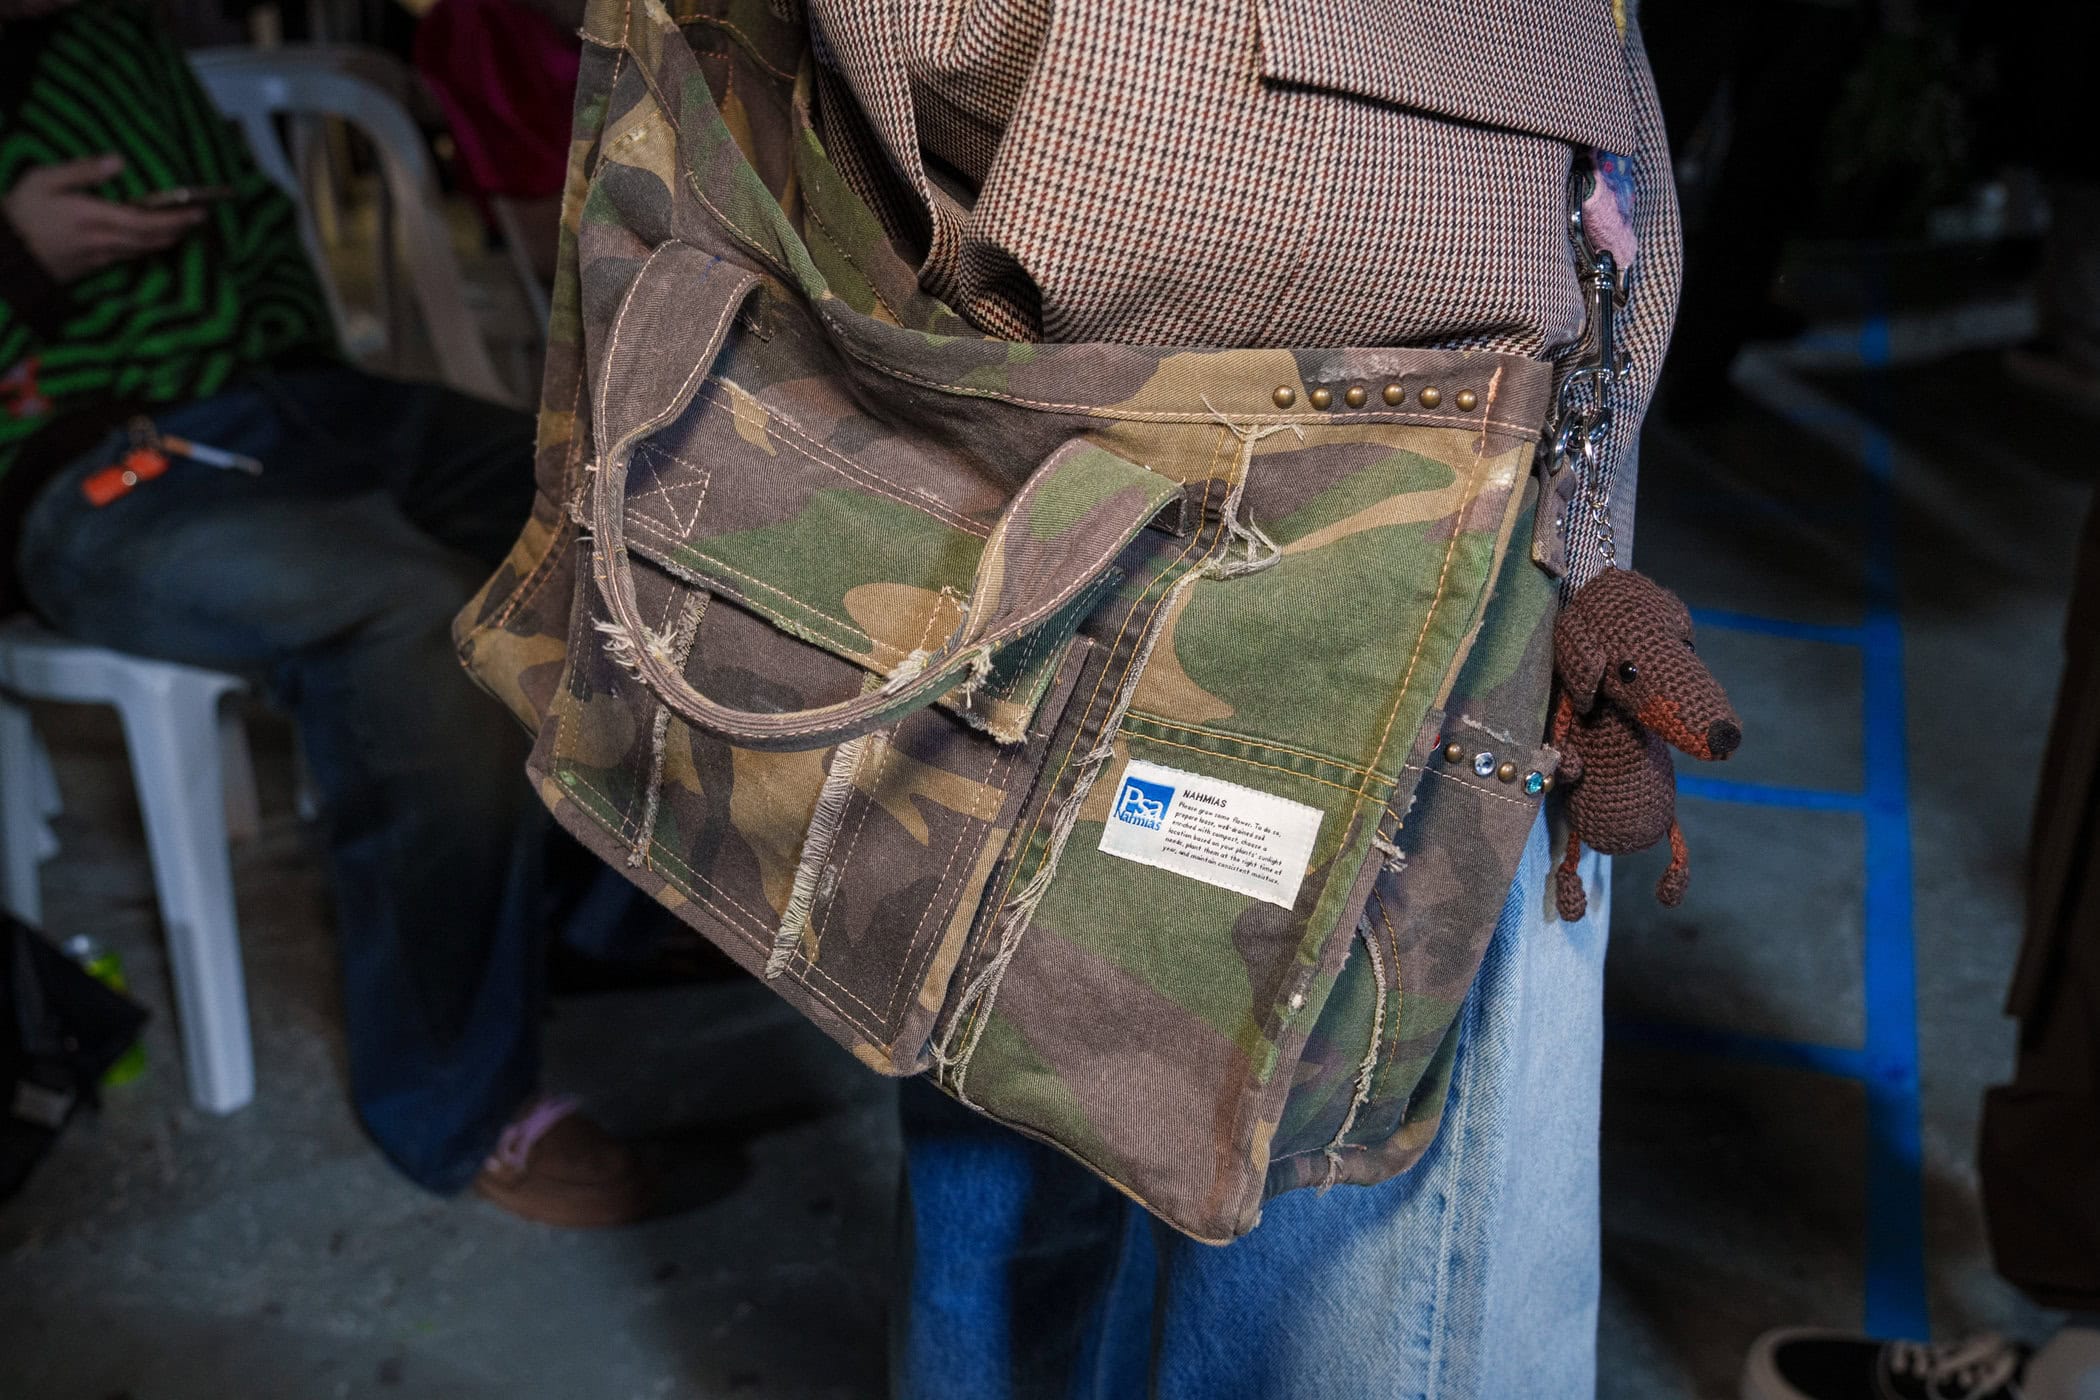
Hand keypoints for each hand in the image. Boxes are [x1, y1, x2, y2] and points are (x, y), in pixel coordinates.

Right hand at [3, 155, 205, 282]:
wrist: (4, 254)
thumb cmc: (21, 211)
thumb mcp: (43, 180)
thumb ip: (82, 170)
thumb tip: (118, 160)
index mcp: (93, 218)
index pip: (146, 222)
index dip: (176, 219)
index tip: (199, 211)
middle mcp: (103, 241)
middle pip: (152, 240)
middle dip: (179, 230)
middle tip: (199, 218)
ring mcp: (99, 258)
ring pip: (143, 251)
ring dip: (167, 240)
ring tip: (184, 227)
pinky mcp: (94, 267)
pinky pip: (129, 258)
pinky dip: (148, 248)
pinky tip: (153, 240)